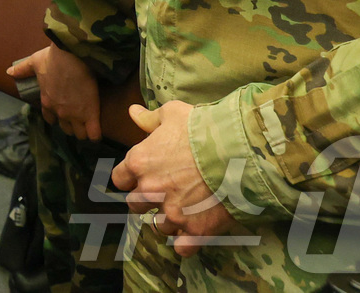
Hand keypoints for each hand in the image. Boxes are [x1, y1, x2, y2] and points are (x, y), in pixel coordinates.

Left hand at [9, 45, 101, 141]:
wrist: (72, 55)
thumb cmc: (53, 58)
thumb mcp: (34, 62)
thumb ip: (22, 69)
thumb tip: (9, 72)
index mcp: (47, 101)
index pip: (49, 119)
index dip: (56, 117)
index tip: (63, 111)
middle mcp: (59, 112)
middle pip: (66, 129)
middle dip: (72, 125)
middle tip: (79, 116)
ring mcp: (75, 115)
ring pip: (79, 134)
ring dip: (84, 130)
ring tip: (89, 123)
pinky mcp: (90, 114)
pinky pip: (94, 134)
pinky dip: (96, 134)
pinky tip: (97, 130)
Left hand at [110, 100, 235, 256]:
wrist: (239, 151)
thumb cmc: (203, 128)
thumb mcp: (173, 114)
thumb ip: (150, 118)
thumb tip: (133, 112)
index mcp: (140, 162)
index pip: (120, 179)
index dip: (131, 179)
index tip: (142, 177)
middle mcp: (151, 190)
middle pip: (136, 205)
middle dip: (147, 200)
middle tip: (166, 193)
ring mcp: (173, 213)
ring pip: (159, 226)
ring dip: (169, 220)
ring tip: (186, 210)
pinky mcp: (195, 230)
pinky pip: (182, 248)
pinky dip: (187, 243)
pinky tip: (194, 232)